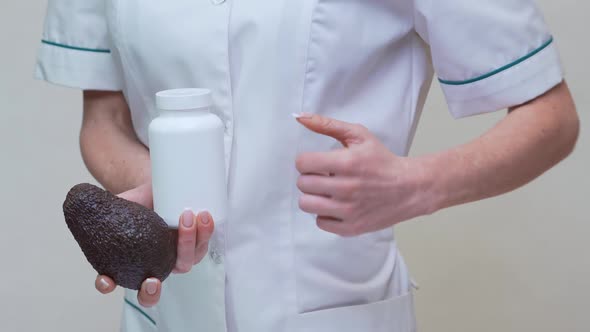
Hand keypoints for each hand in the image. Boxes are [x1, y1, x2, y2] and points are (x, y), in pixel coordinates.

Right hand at [93, 183, 214, 306]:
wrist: (157, 186)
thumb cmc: (136, 200)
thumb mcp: (116, 203)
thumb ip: (101, 206)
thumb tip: (81, 198)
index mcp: (129, 261)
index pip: (114, 281)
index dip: (108, 285)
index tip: (105, 279)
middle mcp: (153, 265)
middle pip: (151, 289)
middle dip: (151, 291)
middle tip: (151, 281)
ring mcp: (174, 256)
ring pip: (183, 263)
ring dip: (187, 244)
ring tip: (187, 216)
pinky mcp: (194, 243)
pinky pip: (201, 245)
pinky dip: (205, 232)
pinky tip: (204, 216)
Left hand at [294, 113, 436, 236]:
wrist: (410, 188)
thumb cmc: (382, 160)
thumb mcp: (359, 135)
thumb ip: (327, 125)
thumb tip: (299, 117)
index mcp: (346, 163)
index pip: (302, 163)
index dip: (307, 161)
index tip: (317, 163)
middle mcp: (346, 188)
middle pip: (303, 184)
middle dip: (311, 178)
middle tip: (326, 176)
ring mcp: (348, 210)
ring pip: (307, 204)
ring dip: (314, 197)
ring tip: (328, 192)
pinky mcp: (351, 227)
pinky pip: (320, 222)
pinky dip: (326, 214)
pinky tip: (338, 205)